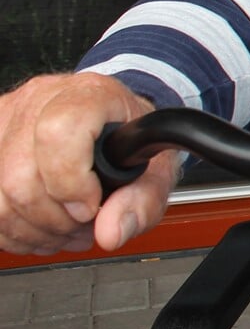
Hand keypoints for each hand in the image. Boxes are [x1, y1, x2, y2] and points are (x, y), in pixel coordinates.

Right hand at [0, 73, 178, 254]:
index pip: (59, 133)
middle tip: (84, 224)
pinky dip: (14, 227)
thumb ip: (142, 201)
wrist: (116, 122)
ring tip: (66, 229)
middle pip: (21, 177)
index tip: (91, 205)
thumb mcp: (157, 167)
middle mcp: (42, 101)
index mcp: (89, 96)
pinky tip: (42, 227)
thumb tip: (111, 231)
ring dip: (33, 229)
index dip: (71, 182)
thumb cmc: (132, 139)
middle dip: (55, 219)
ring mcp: (10, 120)